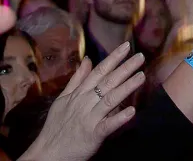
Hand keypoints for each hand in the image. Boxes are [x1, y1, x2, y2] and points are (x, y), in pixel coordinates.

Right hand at [19, 42, 144, 160]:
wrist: (47, 154)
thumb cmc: (56, 126)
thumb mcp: (63, 99)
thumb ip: (77, 79)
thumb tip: (87, 59)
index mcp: (79, 94)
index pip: (98, 72)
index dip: (113, 58)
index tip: (127, 46)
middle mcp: (85, 103)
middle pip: (107, 82)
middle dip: (125, 68)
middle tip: (140, 56)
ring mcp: (89, 118)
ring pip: (110, 100)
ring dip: (126, 87)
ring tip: (142, 76)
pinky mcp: (93, 135)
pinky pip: (108, 125)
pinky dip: (119, 118)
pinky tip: (132, 111)